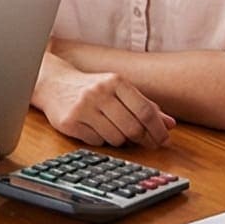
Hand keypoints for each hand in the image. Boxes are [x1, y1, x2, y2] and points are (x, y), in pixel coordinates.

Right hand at [36, 58, 173, 147]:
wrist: (54, 84)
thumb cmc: (93, 88)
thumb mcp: (119, 90)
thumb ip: (145, 106)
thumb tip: (170, 124)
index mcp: (116, 81)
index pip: (145, 110)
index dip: (158, 129)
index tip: (163, 140)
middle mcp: (99, 92)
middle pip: (132, 128)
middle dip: (141, 139)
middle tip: (143, 141)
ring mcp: (83, 107)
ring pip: (115, 138)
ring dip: (119, 139)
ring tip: (112, 129)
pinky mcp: (70, 122)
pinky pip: (96, 142)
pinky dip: (101, 140)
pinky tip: (95, 129)